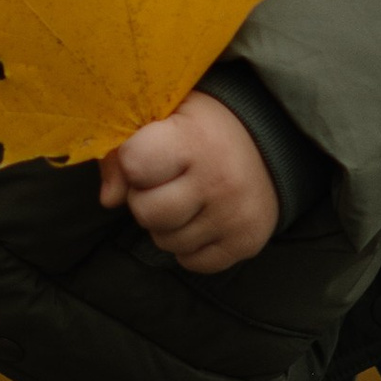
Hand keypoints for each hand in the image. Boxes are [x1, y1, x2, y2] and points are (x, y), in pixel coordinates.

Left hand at [99, 91, 280, 272]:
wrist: (271, 142)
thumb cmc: (203, 128)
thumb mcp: (164, 118)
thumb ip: (124, 151)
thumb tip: (109, 200)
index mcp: (193, 139)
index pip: (134, 165)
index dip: (132, 163)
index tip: (149, 155)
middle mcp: (218, 179)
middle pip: (146, 213)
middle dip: (146, 200)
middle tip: (166, 183)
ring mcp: (234, 215)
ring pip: (166, 242)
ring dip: (168, 225)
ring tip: (188, 199)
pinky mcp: (246, 242)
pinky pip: (192, 262)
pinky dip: (190, 246)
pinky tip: (203, 219)